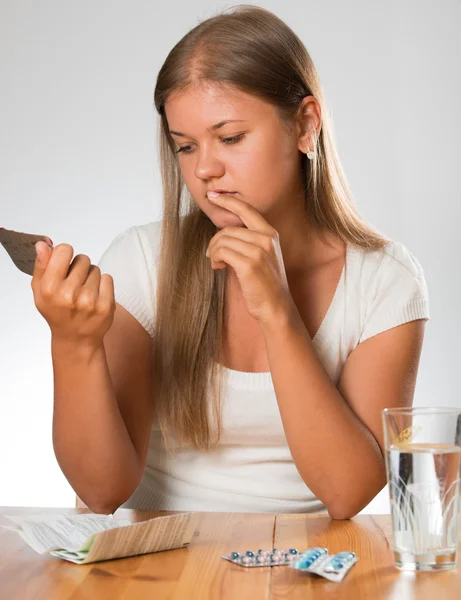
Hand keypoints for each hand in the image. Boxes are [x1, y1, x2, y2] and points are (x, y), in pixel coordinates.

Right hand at [31, 242, 115, 345]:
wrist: (76, 338)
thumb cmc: (57, 311)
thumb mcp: (40, 290)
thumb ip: (41, 265)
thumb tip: (43, 244)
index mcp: (49, 288)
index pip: (64, 251)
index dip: (65, 255)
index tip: (64, 265)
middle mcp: (68, 294)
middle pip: (83, 259)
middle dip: (79, 268)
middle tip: (74, 284)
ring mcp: (89, 301)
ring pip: (96, 269)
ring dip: (91, 277)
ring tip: (84, 292)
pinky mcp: (106, 305)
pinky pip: (108, 278)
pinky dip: (103, 285)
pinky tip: (95, 297)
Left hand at [206, 194, 293, 323]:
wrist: (276, 307)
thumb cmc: (266, 284)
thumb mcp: (263, 256)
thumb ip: (249, 241)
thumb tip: (223, 233)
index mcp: (270, 234)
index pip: (246, 209)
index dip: (227, 200)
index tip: (213, 195)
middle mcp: (266, 239)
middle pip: (228, 229)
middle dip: (214, 242)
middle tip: (213, 256)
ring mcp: (259, 251)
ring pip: (222, 240)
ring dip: (214, 252)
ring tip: (217, 263)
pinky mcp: (249, 264)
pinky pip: (222, 252)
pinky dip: (215, 259)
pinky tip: (219, 267)